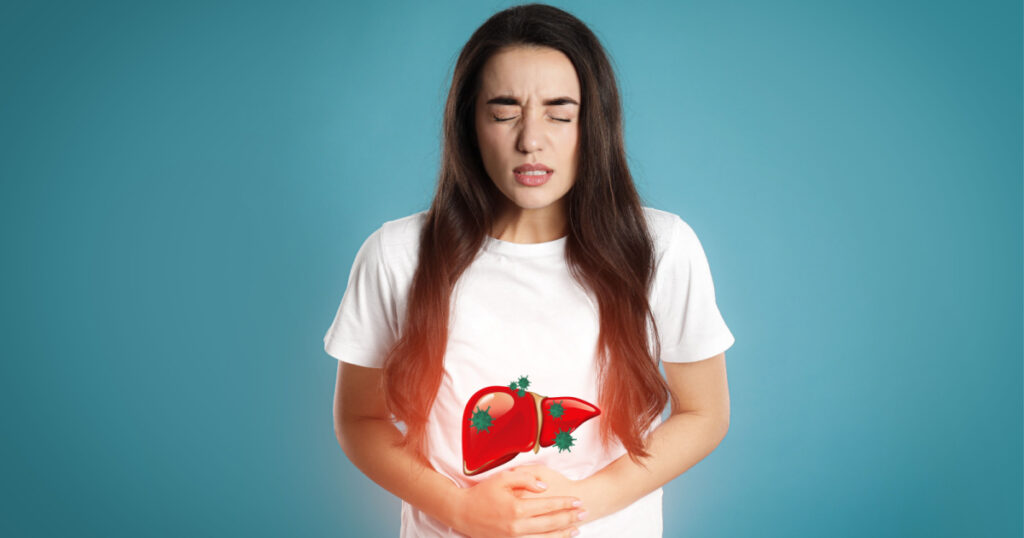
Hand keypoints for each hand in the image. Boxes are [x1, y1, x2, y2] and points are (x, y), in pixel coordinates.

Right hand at [451, 468, 583, 536]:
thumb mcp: (502, 478)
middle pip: (551, 523)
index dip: (565, 504)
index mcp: (517, 508)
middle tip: (584, 513)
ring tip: (577, 529)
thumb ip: (526, 480)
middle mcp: (517, 527)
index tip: (578, 501)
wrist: (462, 513)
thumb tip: (545, 487)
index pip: (549, 506)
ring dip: (563, 534)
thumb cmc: (482, 493)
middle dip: (570, 518)